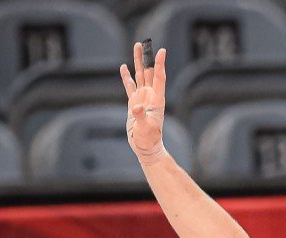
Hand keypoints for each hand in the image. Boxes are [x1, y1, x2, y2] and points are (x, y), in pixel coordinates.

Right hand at [120, 42, 166, 161]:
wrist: (146, 147)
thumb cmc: (148, 140)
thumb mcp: (145, 129)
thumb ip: (140, 117)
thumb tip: (136, 107)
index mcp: (157, 100)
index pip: (159, 78)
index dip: (160, 64)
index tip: (162, 50)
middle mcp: (151, 96)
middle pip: (149, 72)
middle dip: (147, 57)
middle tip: (145, 42)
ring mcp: (142, 98)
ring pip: (140, 75)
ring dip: (138, 61)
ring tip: (136, 47)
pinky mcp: (134, 102)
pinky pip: (129, 86)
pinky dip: (126, 76)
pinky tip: (124, 67)